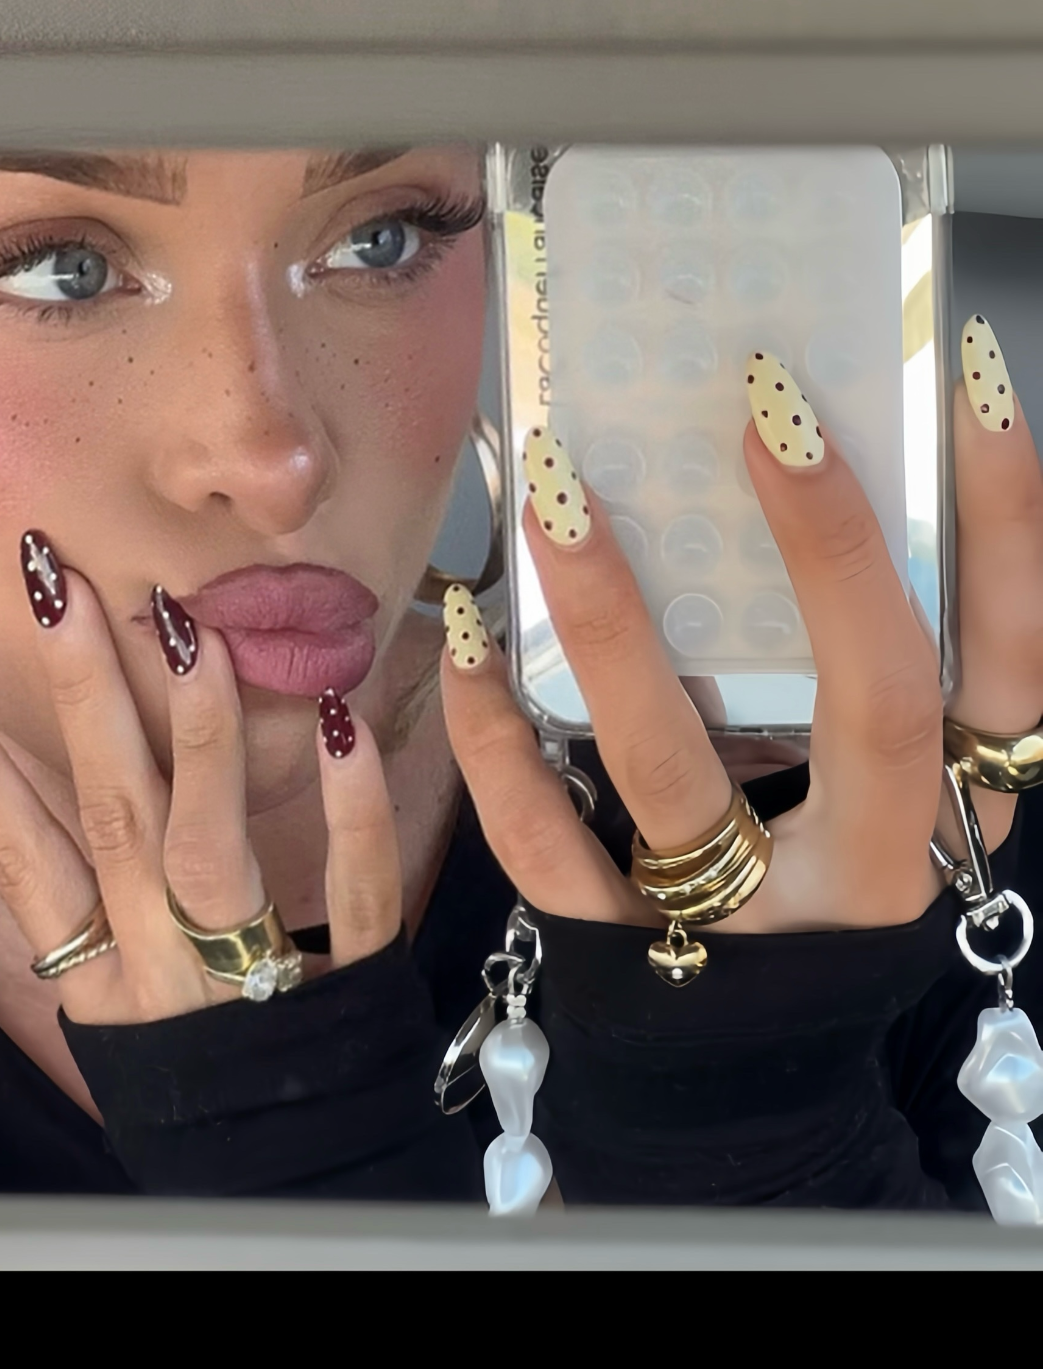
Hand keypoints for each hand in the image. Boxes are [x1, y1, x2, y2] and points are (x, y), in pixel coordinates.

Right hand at [0, 533, 401, 1024]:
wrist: (281, 1170)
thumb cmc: (187, 1066)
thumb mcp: (110, 991)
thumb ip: (83, 888)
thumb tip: (25, 760)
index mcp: (97, 976)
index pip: (19, 857)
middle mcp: (160, 967)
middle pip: (112, 816)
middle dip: (79, 695)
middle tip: (54, 580)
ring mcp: (251, 977)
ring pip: (211, 845)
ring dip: (196, 729)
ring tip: (181, 622)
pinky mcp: (349, 981)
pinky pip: (354, 894)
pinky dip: (350, 810)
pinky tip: (340, 720)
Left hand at [440, 342, 1032, 934]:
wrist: (753, 1082)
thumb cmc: (819, 897)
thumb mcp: (876, 799)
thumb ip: (857, 680)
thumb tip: (803, 489)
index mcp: (951, 816)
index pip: (1015, 660)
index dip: (1011, 524)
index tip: (964, 372)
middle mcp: (865, 870)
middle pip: (876, 702)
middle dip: (832, 547)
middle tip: (765, 404)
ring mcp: (737, 921)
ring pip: (672, 766)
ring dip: (612, 622)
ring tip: (560, 496)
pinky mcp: (622, 954)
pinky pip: (542, 844)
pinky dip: (495, 740)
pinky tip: (465, 641)